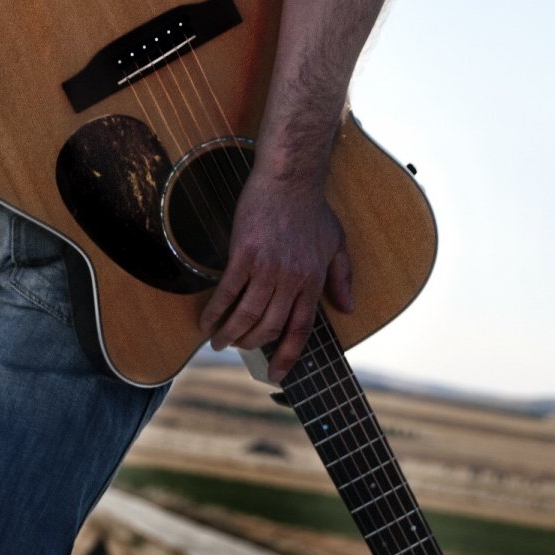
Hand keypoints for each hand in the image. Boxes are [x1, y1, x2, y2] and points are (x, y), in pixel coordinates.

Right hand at [198, 176, 353, 381]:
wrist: (289, 180)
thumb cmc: (312, 209)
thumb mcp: (336, 244)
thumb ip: (341, 277)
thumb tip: (348, 307)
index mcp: (313, 280)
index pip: (301, 328)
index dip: (288, 354)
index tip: (277, 374)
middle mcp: (291, 279)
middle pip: (270, 327)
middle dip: (252, 345)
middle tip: (239, 349)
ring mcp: (267, 268)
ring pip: (247, 314)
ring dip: (230, 334)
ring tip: (219, 342)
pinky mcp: (244, 255)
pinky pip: (228, 292)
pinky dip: (216, 311)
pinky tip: (206, 322)